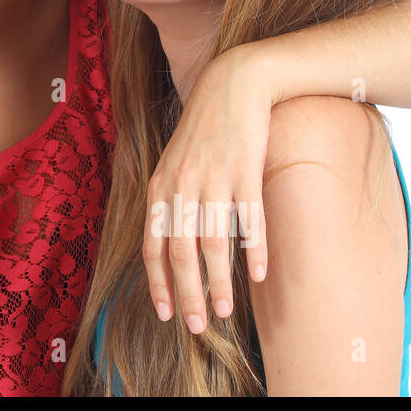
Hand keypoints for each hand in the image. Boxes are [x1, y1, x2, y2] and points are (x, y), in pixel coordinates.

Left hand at [142, 45, 270, 334]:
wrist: (234, 84)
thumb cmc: (204, 130)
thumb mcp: (175, 163)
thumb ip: (169, 201)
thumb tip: (168, 247)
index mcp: (160, 186)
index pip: (152, 245)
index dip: (157, 282)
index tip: (165, 313)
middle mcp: (182, 184)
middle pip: (180, 251)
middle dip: (186, 293)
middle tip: (195, 327)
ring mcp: (214, 177)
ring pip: (213, 242)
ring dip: (219, 282)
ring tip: (224, 311)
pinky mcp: (245, 169)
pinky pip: (248, 218)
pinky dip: (252, 249)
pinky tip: (258, 274)